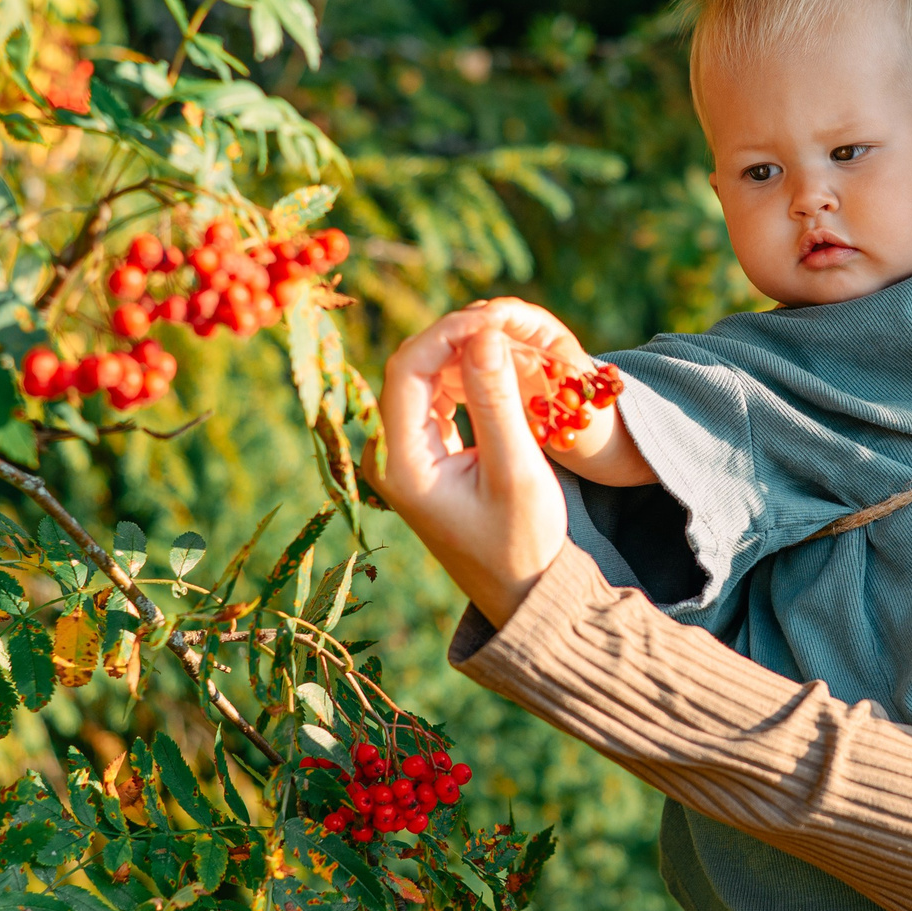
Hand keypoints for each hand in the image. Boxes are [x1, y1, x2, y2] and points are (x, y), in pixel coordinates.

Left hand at [377, 302, 572, 625]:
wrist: (521, 592)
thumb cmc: (523, 541)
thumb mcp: (516, 470)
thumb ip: (496, 400)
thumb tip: (483, 333)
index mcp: (399, 461)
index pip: (407, 367)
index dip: (449, 331)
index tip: (496, 317)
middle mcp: (388, 454)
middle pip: (411, 367)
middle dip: (458, 337)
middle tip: (509, 323)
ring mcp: (401, 454)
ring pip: (423, 377)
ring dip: (464, 354)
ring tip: (511, 343)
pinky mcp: (421, 454)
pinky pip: (435, 397)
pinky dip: (466, 376)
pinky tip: (499, 370)